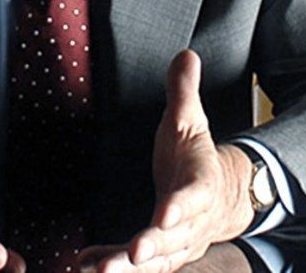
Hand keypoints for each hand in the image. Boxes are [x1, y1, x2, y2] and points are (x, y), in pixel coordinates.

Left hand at [81, 50, 253, 271]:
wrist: (221, 196)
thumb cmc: (195, 157)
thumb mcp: (191, 120)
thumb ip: (184, 91)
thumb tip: (186, 54)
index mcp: (201, 184)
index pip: (194, 197)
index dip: (181, 207)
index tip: (165, 215)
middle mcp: (192, 221)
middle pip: (174, 238)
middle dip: (152, 247)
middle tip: (131, 255)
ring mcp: (178, 242)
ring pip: (157, 260)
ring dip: (128, 268)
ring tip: (98, 270)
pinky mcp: (161, 254)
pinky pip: (138, 266)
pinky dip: (113, 264)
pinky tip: (84, 263)